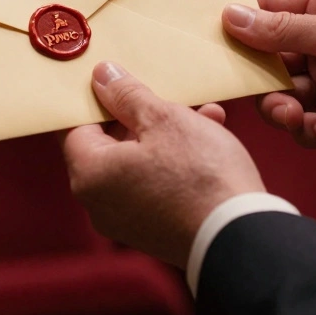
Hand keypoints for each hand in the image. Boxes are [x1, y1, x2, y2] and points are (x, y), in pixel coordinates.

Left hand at [63, 61, 264, 267]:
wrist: (242, 238)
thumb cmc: (199, 175)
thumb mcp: (164, 119)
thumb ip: (127, 95)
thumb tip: (101, 77)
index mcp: (89, 174)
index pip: (72, 126)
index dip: (93, 99)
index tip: (113, 79)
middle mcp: (99, 203)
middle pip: (108, 144)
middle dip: (140, 114)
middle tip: (165, 92)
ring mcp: (126, 220)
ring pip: (138, 161)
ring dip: (166, 134)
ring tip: (202, 113)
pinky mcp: (154, 230)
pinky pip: (154, 184)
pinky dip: (175, 161)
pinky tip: (209, 137)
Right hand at [223, 0, 315, 164]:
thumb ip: (283, 31)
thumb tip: (230, 16)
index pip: (266, 9)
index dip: (238, 25)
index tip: (211, 45)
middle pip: (265, 58)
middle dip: (260, 80)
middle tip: (265, 94)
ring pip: (280, 96)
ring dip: (284, 109)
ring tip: (300, 118)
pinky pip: (304, 125)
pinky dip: (308, 130)